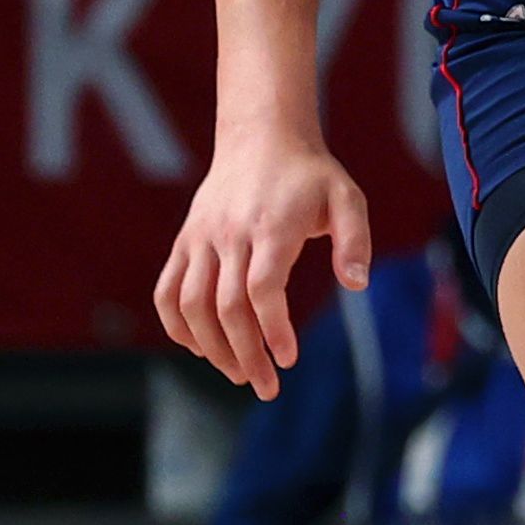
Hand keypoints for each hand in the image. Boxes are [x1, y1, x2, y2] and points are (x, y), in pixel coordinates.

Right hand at [153, 128, 373, 399]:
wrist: (260, 139)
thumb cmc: (310, 175)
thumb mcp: (347, 197)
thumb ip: (355, 240)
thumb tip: (357, 284)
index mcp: (271, 226)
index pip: (262, 289)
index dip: (272, 329)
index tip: (288, 359)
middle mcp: (229, 234)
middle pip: (226, 307)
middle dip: (245, 353)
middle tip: (266, 386)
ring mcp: (201, 239)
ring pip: (191, 305)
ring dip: (211, 348)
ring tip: (238, 374)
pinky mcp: (184, 242)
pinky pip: (167, 292)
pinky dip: (177, 326)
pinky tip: (201, 348)